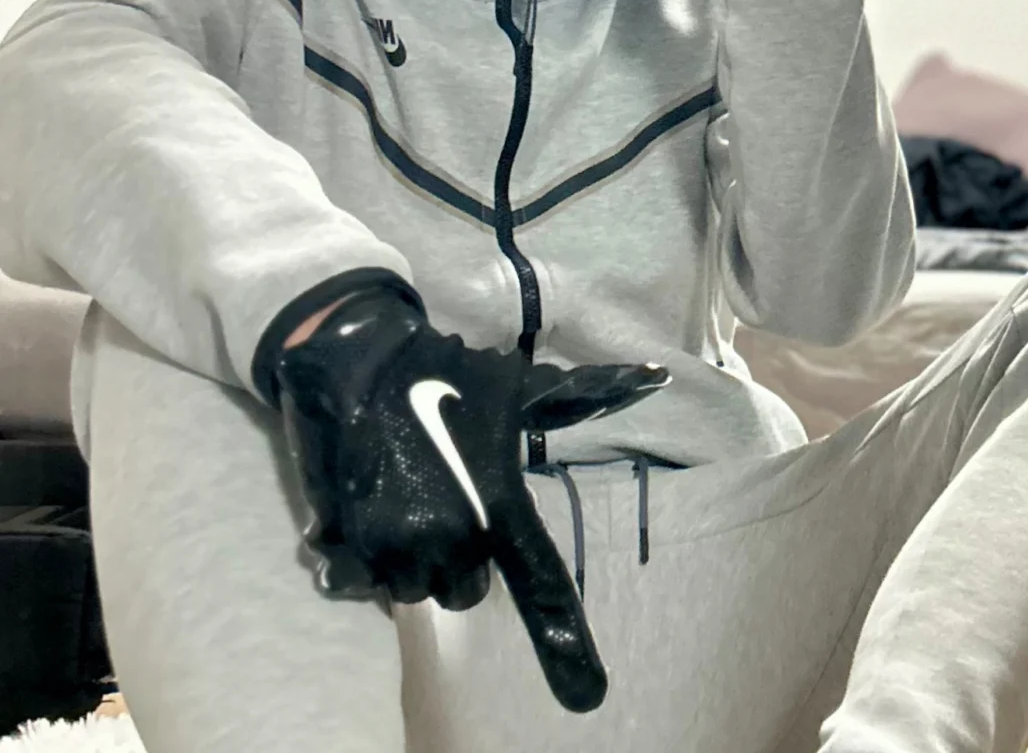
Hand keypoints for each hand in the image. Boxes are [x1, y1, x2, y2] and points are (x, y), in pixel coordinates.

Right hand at [271, 285, 668, 711]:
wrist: (356, 359)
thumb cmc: (447, 373)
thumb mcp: (518, 386)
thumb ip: (586, 396)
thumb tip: (657, 377)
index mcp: (497, 508)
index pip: (540, 585)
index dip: (566, 645)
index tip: (588, 696)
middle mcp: (449, 540)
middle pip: (466, 589)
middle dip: (460, 556)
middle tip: (449, 498)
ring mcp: (392, 550)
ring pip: (413, 587)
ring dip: (413, 558)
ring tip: (409, 497)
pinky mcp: (343, 550)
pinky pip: (362, 581)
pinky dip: (365, 557)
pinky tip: (373, 507)